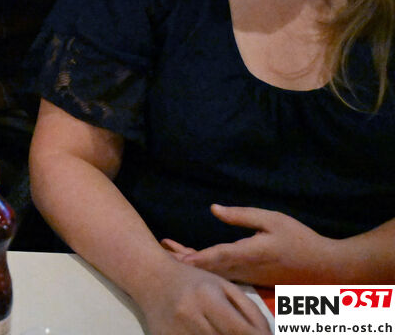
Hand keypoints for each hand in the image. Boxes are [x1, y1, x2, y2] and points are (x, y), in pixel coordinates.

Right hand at [138, 260, 270, 334]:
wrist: (150, 277)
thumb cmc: (193, 281)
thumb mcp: (225, 287)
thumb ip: (251, 312)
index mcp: (207, 298)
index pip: (241, 332)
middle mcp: (189, 316)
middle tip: (243, 333)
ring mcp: (175, 332)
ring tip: (222, 330)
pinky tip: (208, 333)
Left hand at [165, 204, 339, 284]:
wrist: (324, 267)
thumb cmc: (298, 239)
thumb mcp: (271, 220)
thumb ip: (241, 216)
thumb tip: (213, 209)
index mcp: (249, 253)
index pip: (216, 256)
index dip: (194, 258)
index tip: (175, 257)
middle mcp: (245, 269)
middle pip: (209, 268)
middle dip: (185, 261)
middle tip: (163, 252)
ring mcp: (248, 276)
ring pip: (214, 274)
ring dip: (193, 265)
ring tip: (171, 253)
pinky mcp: (251, 279)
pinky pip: (223, 276)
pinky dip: (207, 269)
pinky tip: (194, 262)